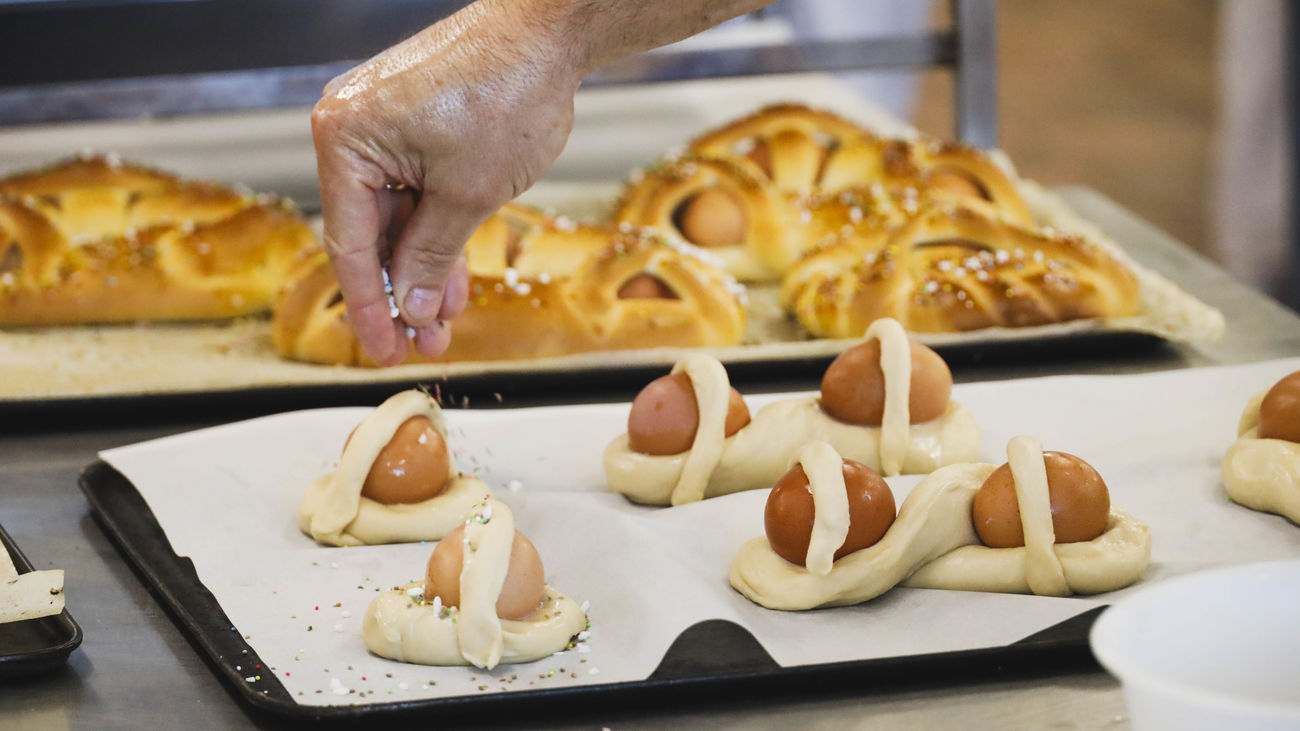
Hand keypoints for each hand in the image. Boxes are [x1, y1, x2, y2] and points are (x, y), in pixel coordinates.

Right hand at [311, 1, 580, 365]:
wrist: (548, 31)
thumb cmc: (507, 91)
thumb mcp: (468, 195)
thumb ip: (433, 255)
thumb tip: (414, 306)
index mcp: (345, 139)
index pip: (350, 245)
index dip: (369, 307)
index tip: (381, 349)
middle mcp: (352, 129)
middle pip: (372, 234)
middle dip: (404, 294)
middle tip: (422, 344)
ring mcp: (384, 125)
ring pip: (399, 218)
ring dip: (423, 270)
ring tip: (444, 322)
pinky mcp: (415, 124)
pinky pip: (417, 191)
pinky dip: (436, 233)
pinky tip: (452, 280)